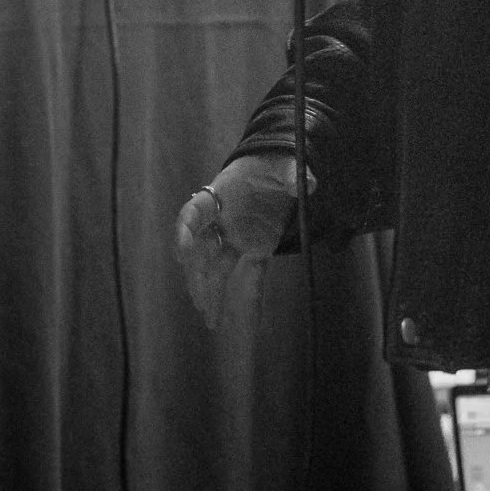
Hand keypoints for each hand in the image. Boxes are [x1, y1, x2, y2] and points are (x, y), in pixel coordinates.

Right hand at [174, 154, 299, 330]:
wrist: (275, 166)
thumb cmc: (270, 162)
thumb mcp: (281, 162)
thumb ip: (291, 175)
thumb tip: (307, 183)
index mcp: (220, 196)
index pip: (193, 213)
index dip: (184, 232)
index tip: (182, 253)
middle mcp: (223, 222)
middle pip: (203, 251)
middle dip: (198, 276)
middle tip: (199, 299)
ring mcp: (238, 238)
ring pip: (219, 269)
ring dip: (212, 292)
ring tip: (210, 319)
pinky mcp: (257, 248)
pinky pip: (251, 277)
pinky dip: (250, 301)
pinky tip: (246, 328)